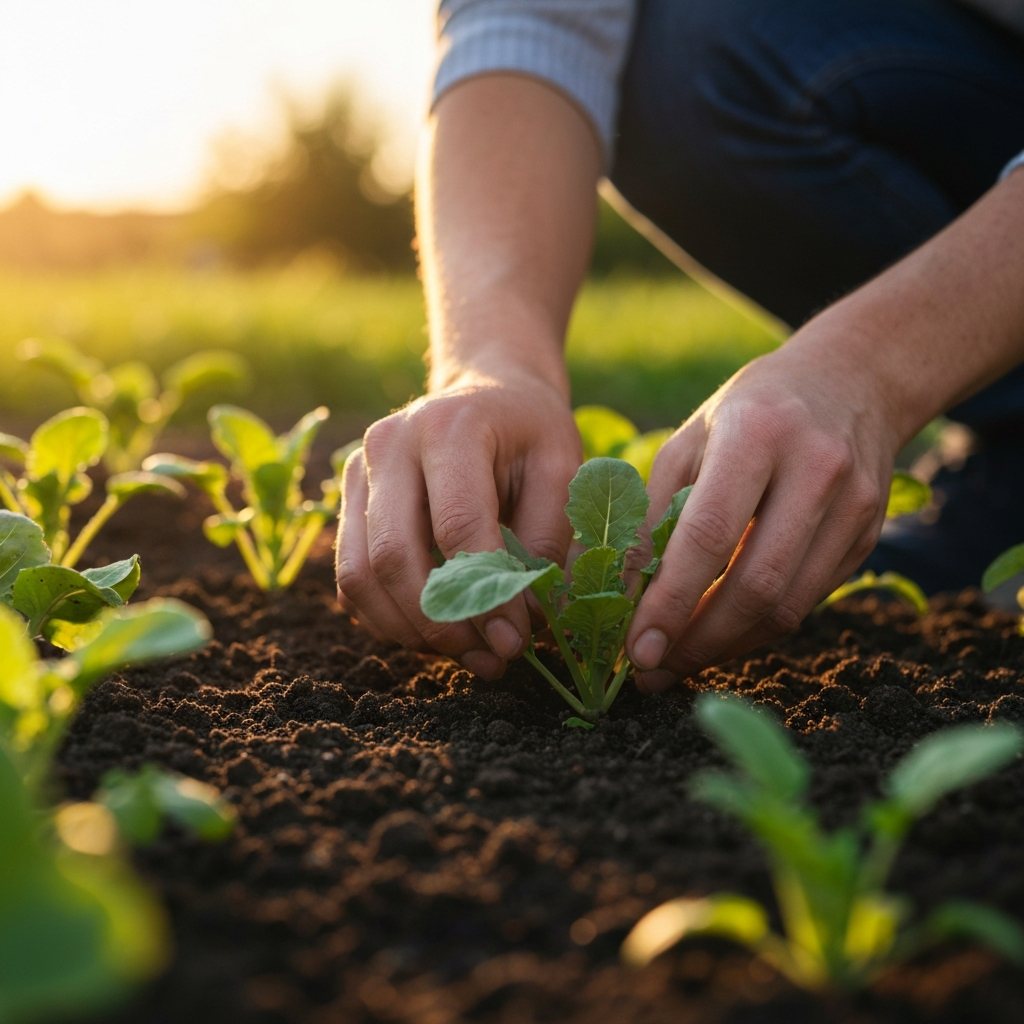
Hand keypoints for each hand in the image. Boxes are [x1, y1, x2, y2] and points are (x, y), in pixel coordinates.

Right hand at [336, 367, 580, 679]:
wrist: (486, 391)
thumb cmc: (530, 431)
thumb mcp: (562, 469)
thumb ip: (547, 540)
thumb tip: (523, 620)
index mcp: (449, 427)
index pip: (456, 527)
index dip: (484, 596)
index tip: (514, 642)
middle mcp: (389, 444)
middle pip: (395, 557)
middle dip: (442, 624)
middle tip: (490, 660)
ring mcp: (358, 471)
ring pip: (360, 576)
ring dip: (410, 632)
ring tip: (467, 655)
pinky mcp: (347, 501)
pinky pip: (351, 578)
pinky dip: (389, 619)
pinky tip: (436, 632)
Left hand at [626, 323, 902, 689]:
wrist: (851, 382)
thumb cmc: (748, 412)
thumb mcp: (688, 441)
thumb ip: (649, 512)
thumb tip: (606, 587)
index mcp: (756, 434)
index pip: (709, 535)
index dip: (670, 601)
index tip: (634, 649)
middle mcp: (816, 470)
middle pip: (756, 584)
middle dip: (697, 641)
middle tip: (649, 670)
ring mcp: (853, 507)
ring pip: (787, 606)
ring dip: (725, 646)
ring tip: (676, 662)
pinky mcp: (869, 538)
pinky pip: (806, 602)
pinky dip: (756, 630)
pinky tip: (717, 635)